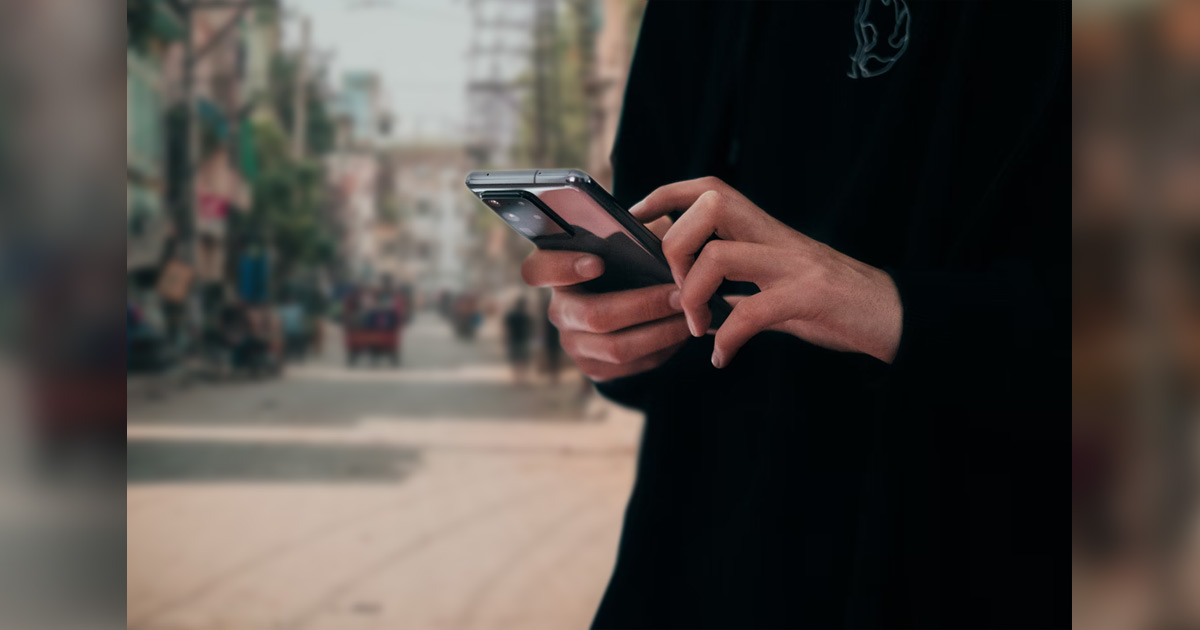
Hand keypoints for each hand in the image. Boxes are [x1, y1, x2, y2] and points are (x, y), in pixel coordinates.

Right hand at [521, 216, 689, 380]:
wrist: (627, 311)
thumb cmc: (628, 264)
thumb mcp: (628, 242)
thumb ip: (636, 234)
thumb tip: (661, 234)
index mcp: (557, 272)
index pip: (537, 270)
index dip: (563, 268)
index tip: (598, 262)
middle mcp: (559, 310)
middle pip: (593, 315)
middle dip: (643, 306)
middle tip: (680, 295)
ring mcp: (573, 343)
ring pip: (616, 347)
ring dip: (661, 331)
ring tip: (690, 315)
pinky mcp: (594, 367)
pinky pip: (631, 365)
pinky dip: (662, 349)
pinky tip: (681, 332)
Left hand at [630, 177, 902, 367]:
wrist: (894, 317)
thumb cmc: (834, 303)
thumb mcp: (779, 285)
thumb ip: (741, 285)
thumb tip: (696, 299)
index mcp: (766, 230)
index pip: (708, 188)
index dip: (664, 196)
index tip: (636, 222)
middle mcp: (777, 237)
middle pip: (709, 205)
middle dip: (675, 245)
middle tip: (676, 290)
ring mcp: (794, 265)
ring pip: (720, 255)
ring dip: (695, 296)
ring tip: (698, 328)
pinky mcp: (809, 297)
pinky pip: (753, 312)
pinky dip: (728, 339)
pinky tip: (723, 357)